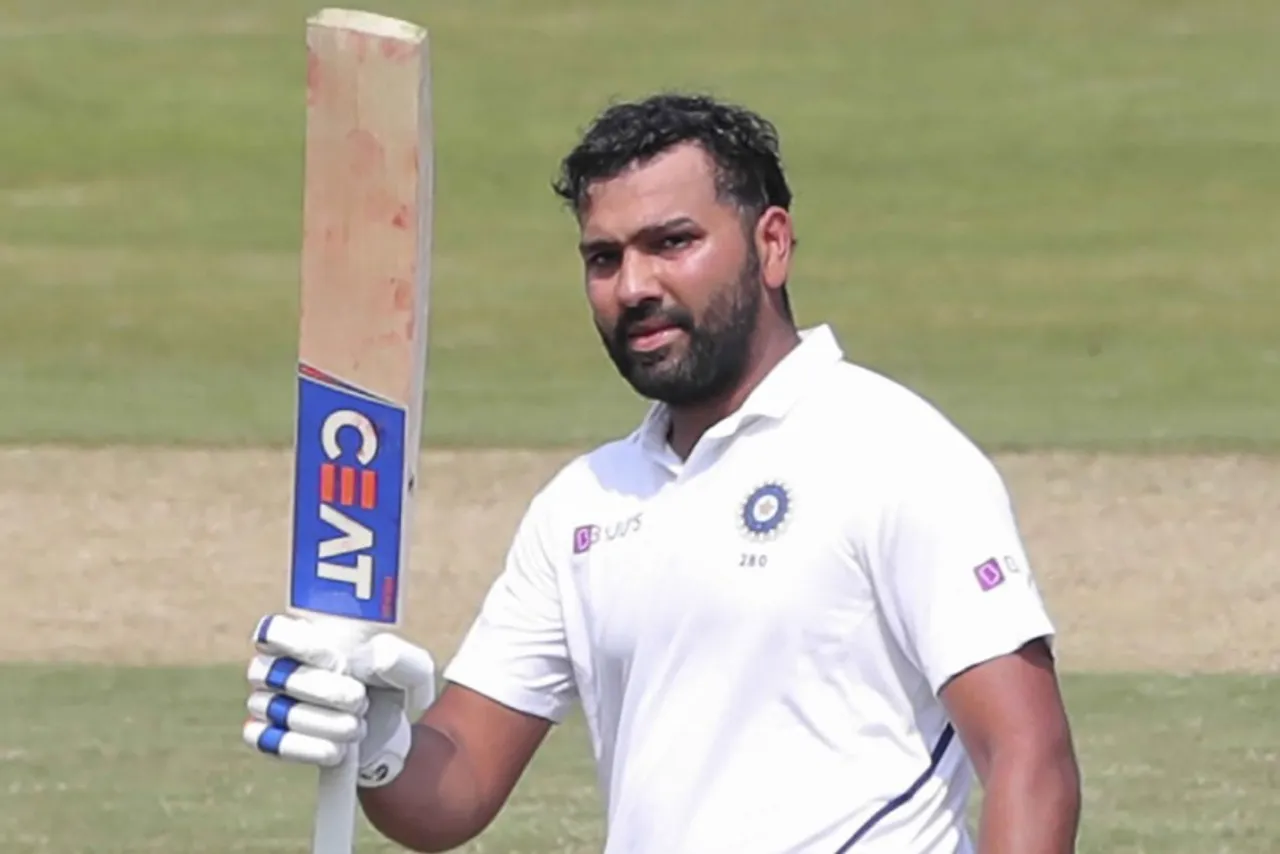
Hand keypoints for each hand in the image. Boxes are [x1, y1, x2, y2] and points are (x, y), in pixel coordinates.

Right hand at [242, 613, 436, 787]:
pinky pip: (268, 742)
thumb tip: (377, 659)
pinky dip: (306, 748)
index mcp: (303, 635)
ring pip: (279, 710)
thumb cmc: (388, 686)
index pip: (273, 630)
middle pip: (277, 674)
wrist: (384, 731)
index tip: (336, 659)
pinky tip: (337, 751)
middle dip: (324, 691)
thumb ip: (400, 658)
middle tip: (359, 700)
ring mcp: (265, 701)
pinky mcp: (265, 736)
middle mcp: (274, 666)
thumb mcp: (409, 668)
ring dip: (324, 723)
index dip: (297, 643)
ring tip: (356, 728)